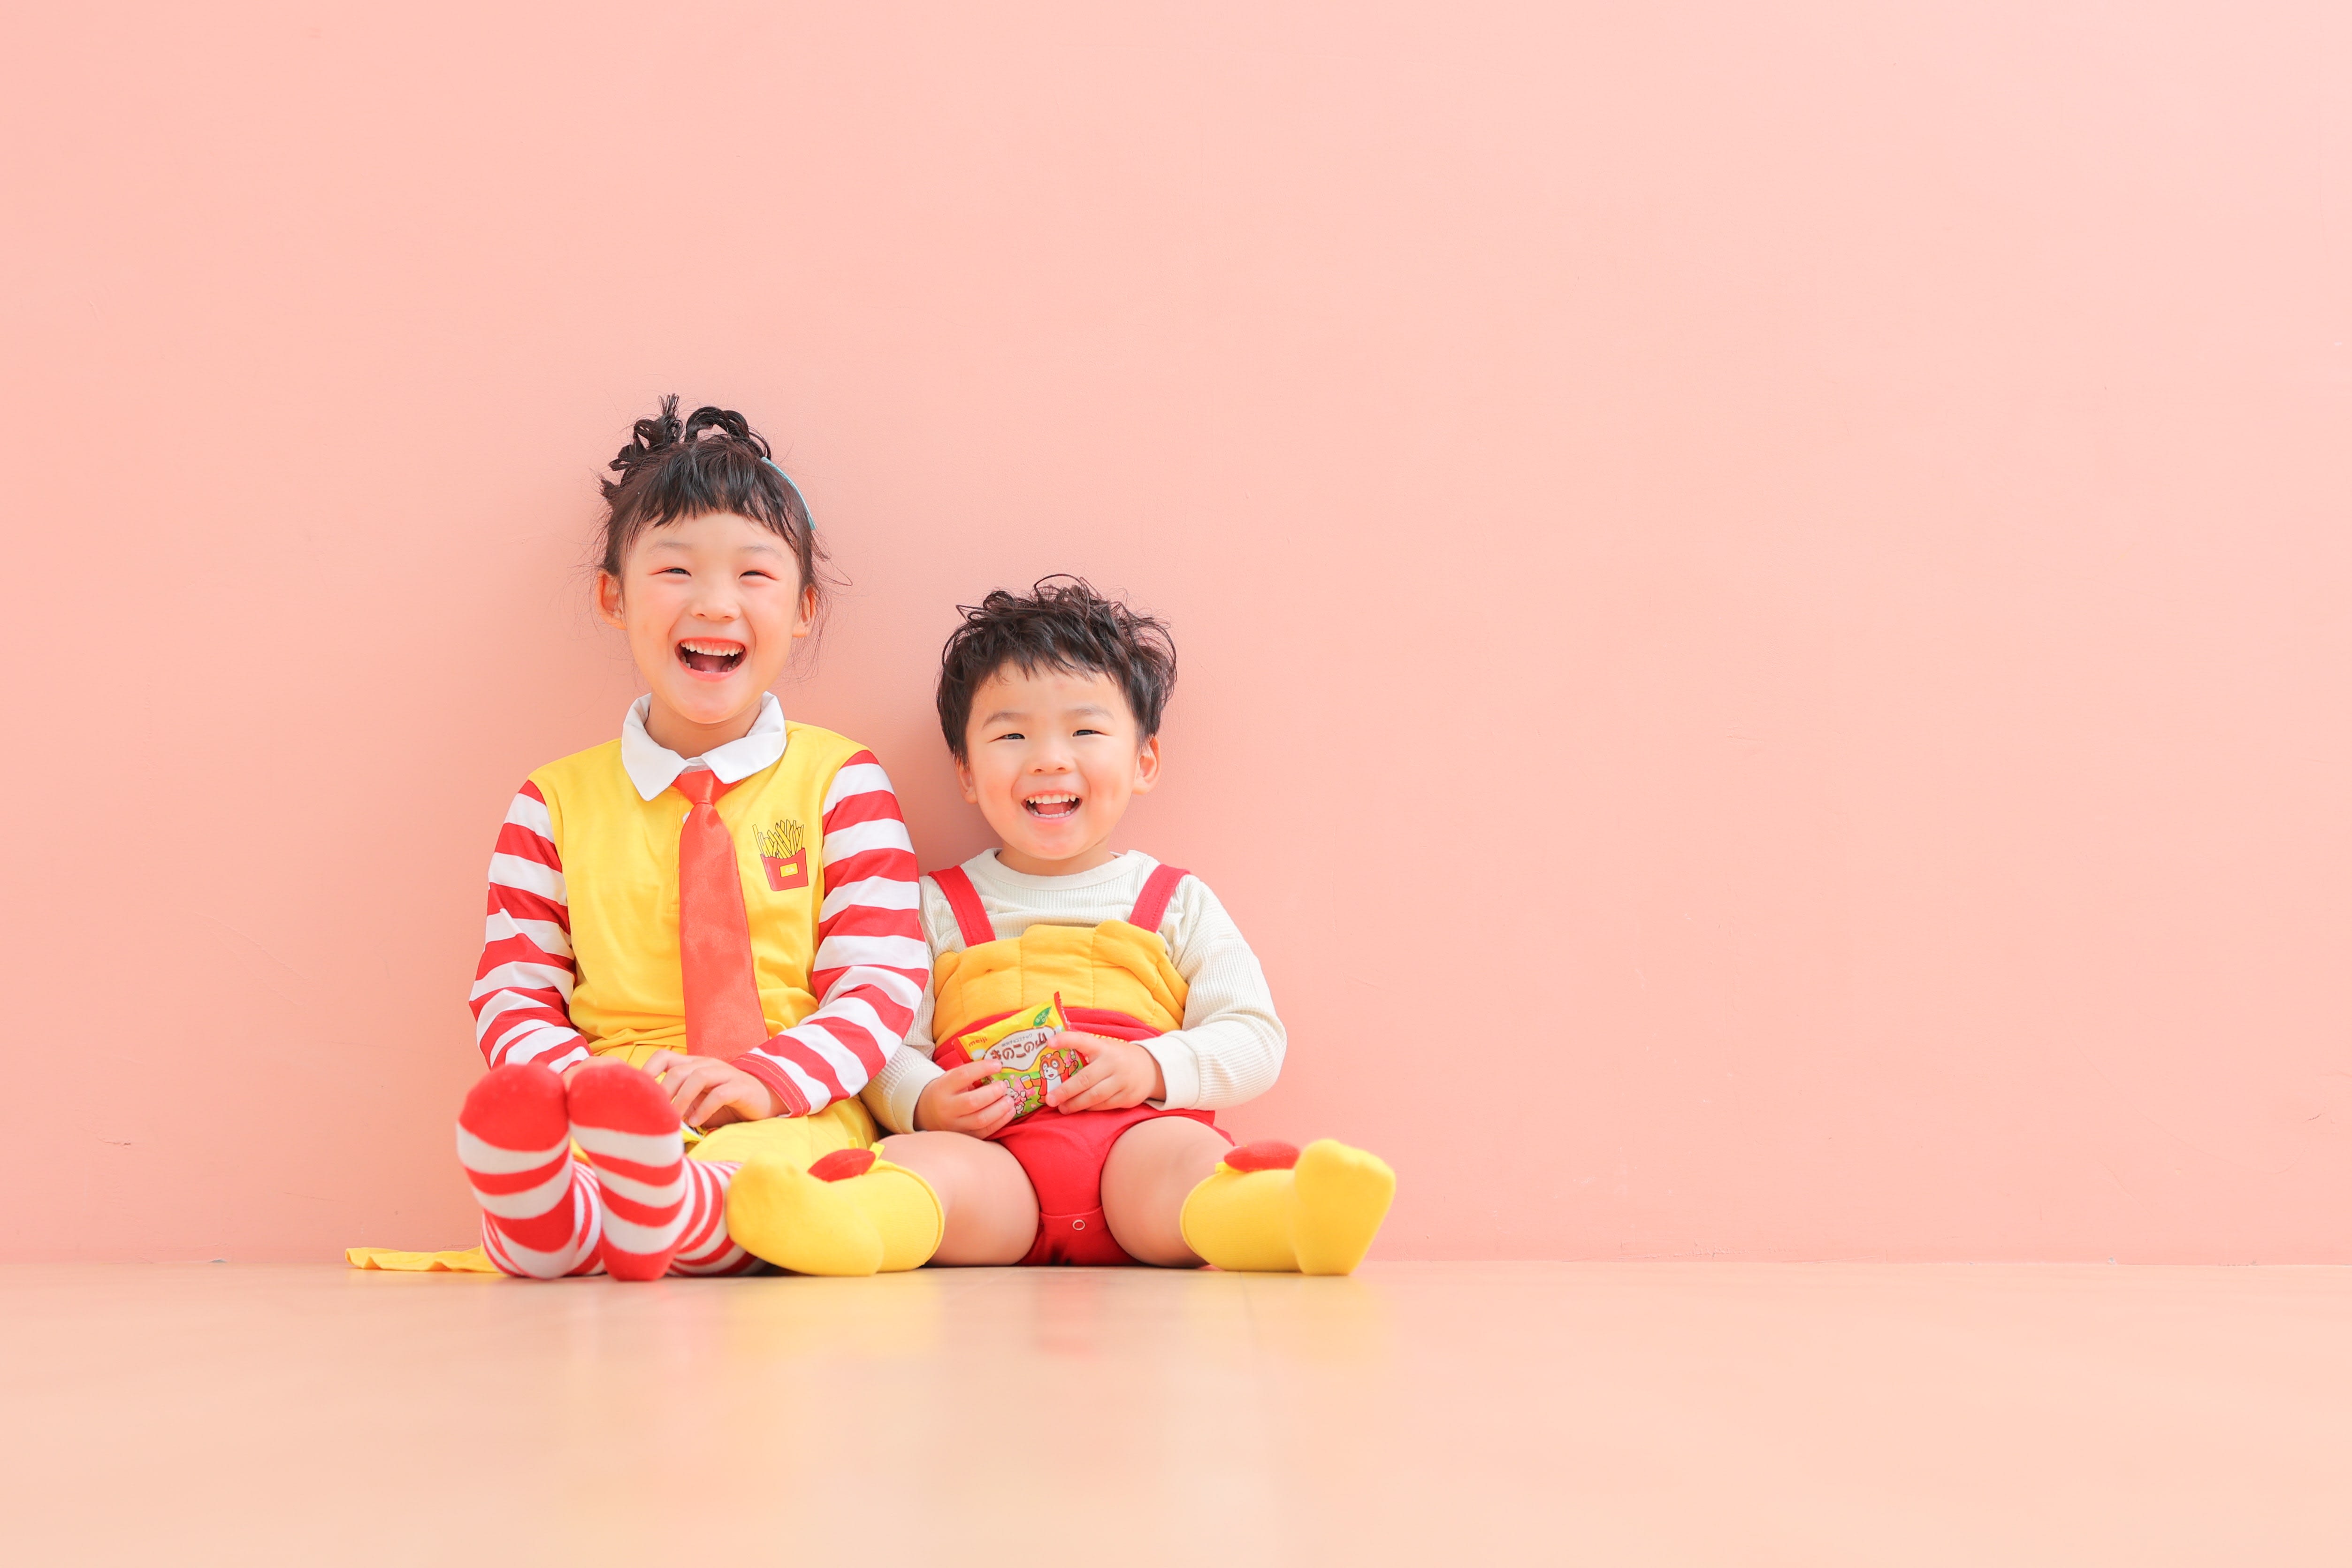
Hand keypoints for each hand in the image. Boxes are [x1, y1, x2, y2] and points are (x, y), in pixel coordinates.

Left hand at [640, 1051, 782, 1129]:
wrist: (765, 1100)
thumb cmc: (725, 1104)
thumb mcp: (698, 1101)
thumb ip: (678, 1102)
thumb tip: (652, 1116)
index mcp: (693, 1064)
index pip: (664, 1057)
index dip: (647, 1071)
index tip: (637, 1094)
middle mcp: (707, 1065)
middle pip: (678, 1070)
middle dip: (664, 1093)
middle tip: (656, 1115)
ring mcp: (725, 1074)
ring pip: (698, 1077)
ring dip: (682, 1100)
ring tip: (676, 1120)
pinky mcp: (740, 1087)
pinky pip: (720, 1093)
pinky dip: (705, 1108)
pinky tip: (697, 1123)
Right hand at [914, 1058, 1018, 1137]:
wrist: (929, 1113)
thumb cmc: (947, 1091)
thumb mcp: (951, 1078)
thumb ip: (970, 1073)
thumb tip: (997, 1066)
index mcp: (943, 1088)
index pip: (963, 1076)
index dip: (983, 1068)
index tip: (998, 1065)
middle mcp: (947, 1109)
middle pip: (973, 1101)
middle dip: (993, 1093)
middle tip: (1003, 1085)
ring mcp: (955, 1125)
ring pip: (981, 1119)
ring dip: (1000, 1109)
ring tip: (1009, 1100)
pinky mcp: (965, 1136)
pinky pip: (985, 1132)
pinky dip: (1001, 1121)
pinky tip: (1009, 1112)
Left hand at [1044, 1031, 1163, 1114]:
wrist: (1152, 1068)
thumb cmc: (1118, 1057)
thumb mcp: (1105, 1047)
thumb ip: (1086, 1049)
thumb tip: (1053, 1049)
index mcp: (1104, 1047)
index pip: (1083, 1040)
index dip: (1066, 1040)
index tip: (1049, 1043)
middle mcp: (1113, 1063)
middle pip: (1085, 1079)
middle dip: (1065, 1091)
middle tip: (1049, 1099)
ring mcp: (1122, 1081)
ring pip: (1094, 1096)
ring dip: (1075, 1104)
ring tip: (1062, 1108)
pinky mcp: (1127, 1097)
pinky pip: (1104, 1105)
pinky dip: (1090, 1108)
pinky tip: (1080, 1109)